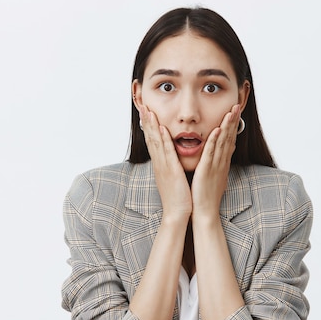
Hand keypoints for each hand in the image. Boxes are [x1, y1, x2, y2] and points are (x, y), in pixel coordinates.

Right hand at [140, 106, 191, 220]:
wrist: (177, 213)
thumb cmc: (177, 197)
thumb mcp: (172, 178)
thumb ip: (171, 166)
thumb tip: (171, 159)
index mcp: (160, 164)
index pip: (153, 142)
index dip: (149, 127)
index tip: (147, 113)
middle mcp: (159, 163)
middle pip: (151, 138)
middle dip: (147, 122)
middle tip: (143, 106)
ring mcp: (163, 167)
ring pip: (156, 142)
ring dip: (153, 126)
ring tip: (148, 111)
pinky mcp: (171, 171)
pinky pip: (167, 152)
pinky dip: (164, 140)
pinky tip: (163, 128)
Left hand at [191, 104, 240, 217]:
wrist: (204, 212)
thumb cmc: (206, 195)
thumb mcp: (214, 176)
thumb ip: (217, 164)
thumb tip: (221, 155)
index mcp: (221, 163)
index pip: (229, 140)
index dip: (233, 125)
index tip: (235, 111)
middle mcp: (221, 162)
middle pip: (229, 138)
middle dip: (233, 121)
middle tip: (238, 105)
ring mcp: (215, 166)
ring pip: (223, 142)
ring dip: (227, 126)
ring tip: (231, 111)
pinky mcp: (207, 171)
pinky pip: (211, 154)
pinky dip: (214, 141)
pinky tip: (217, 130)